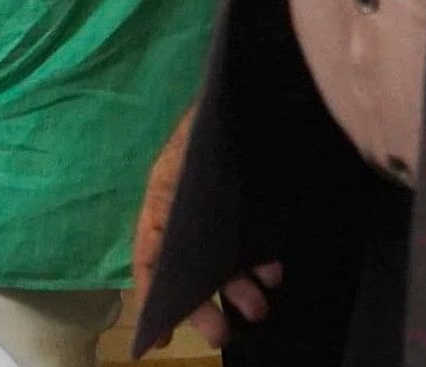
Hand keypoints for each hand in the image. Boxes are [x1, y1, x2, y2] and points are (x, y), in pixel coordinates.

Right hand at [130, 107, 277, 346]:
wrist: (266, 89)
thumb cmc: (219, 116)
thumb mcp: (188, 151)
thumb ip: (173, 194)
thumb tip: (158, 248)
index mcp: (164, 196)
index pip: (151, 254)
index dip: (152, 296)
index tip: (158, 336)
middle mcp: (191, 211)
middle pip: (188, 269)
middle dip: (201, 306)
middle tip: (220, 335)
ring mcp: (225, 213)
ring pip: (225, 264)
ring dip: (239, 290)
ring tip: (259, 306)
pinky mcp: (256, 211)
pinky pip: (255, 248)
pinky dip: (263, 265)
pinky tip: (274, 270)